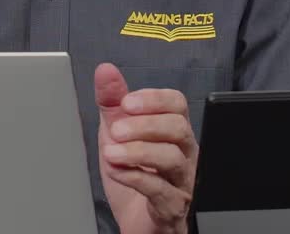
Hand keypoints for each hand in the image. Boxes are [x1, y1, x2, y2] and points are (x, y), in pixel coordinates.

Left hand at [94, 63, 197, 233]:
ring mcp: (181, 182)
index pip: (177, 104)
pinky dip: (136, 177)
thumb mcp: (116, 134)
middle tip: (116, 130)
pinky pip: (161, 190)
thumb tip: (105, 70)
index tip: (127, 101)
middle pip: (179, 128)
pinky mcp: (172, 208)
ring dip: (138, 151)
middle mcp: (184, 154)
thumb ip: (112, 102)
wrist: (135, 221)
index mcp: (173, 132)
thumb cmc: (133, 175)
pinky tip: (117, 171)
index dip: (154, 99)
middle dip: (145, 125)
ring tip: (111, 153)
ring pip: (173, 158)